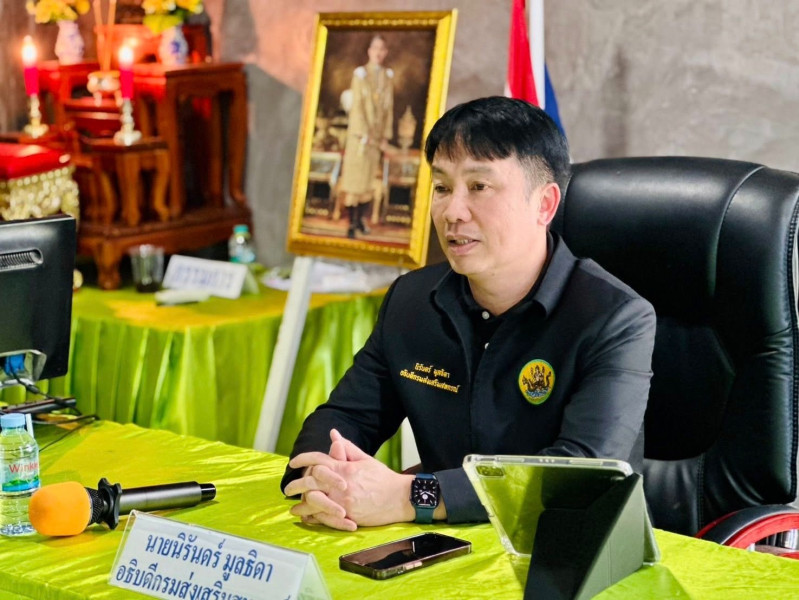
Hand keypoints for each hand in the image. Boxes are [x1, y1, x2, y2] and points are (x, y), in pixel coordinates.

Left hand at [286, 429, 414, 529]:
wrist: (400, 497)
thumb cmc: (382, 478)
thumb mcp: (365, 459)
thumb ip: (346, 447)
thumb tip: (333, 434)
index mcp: (344, 467)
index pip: (317, 460)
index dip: (302, 459)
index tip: (293, 462)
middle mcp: (341, 484)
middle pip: (310, 482)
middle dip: (295, 485)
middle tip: (287, 489)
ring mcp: (343, 501)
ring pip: (315, 502)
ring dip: (302, 505)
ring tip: (293, 508)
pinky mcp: (348, 516)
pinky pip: (325, 518)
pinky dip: (314, 518)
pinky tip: (307, 517)